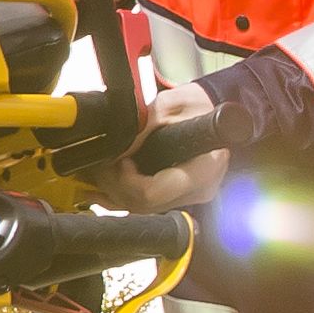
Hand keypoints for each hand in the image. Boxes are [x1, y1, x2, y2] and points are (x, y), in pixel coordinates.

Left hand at [101, 78, 232, 211]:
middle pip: (143, 204)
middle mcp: (197, 190)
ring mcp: (189, 196)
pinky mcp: (178, 195)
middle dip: (114, 185)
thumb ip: (141, 127)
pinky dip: (120, 195)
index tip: (118, 160)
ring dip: (113, 191)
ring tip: (99, 170)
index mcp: (202, 170)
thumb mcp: (169, 106)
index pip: (152, 193)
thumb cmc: (199, 105)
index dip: (125, 180)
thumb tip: (115, 149)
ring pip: (140, 207)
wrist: (213, 109)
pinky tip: (102, 185)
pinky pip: (144, 204)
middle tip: (101, 163)